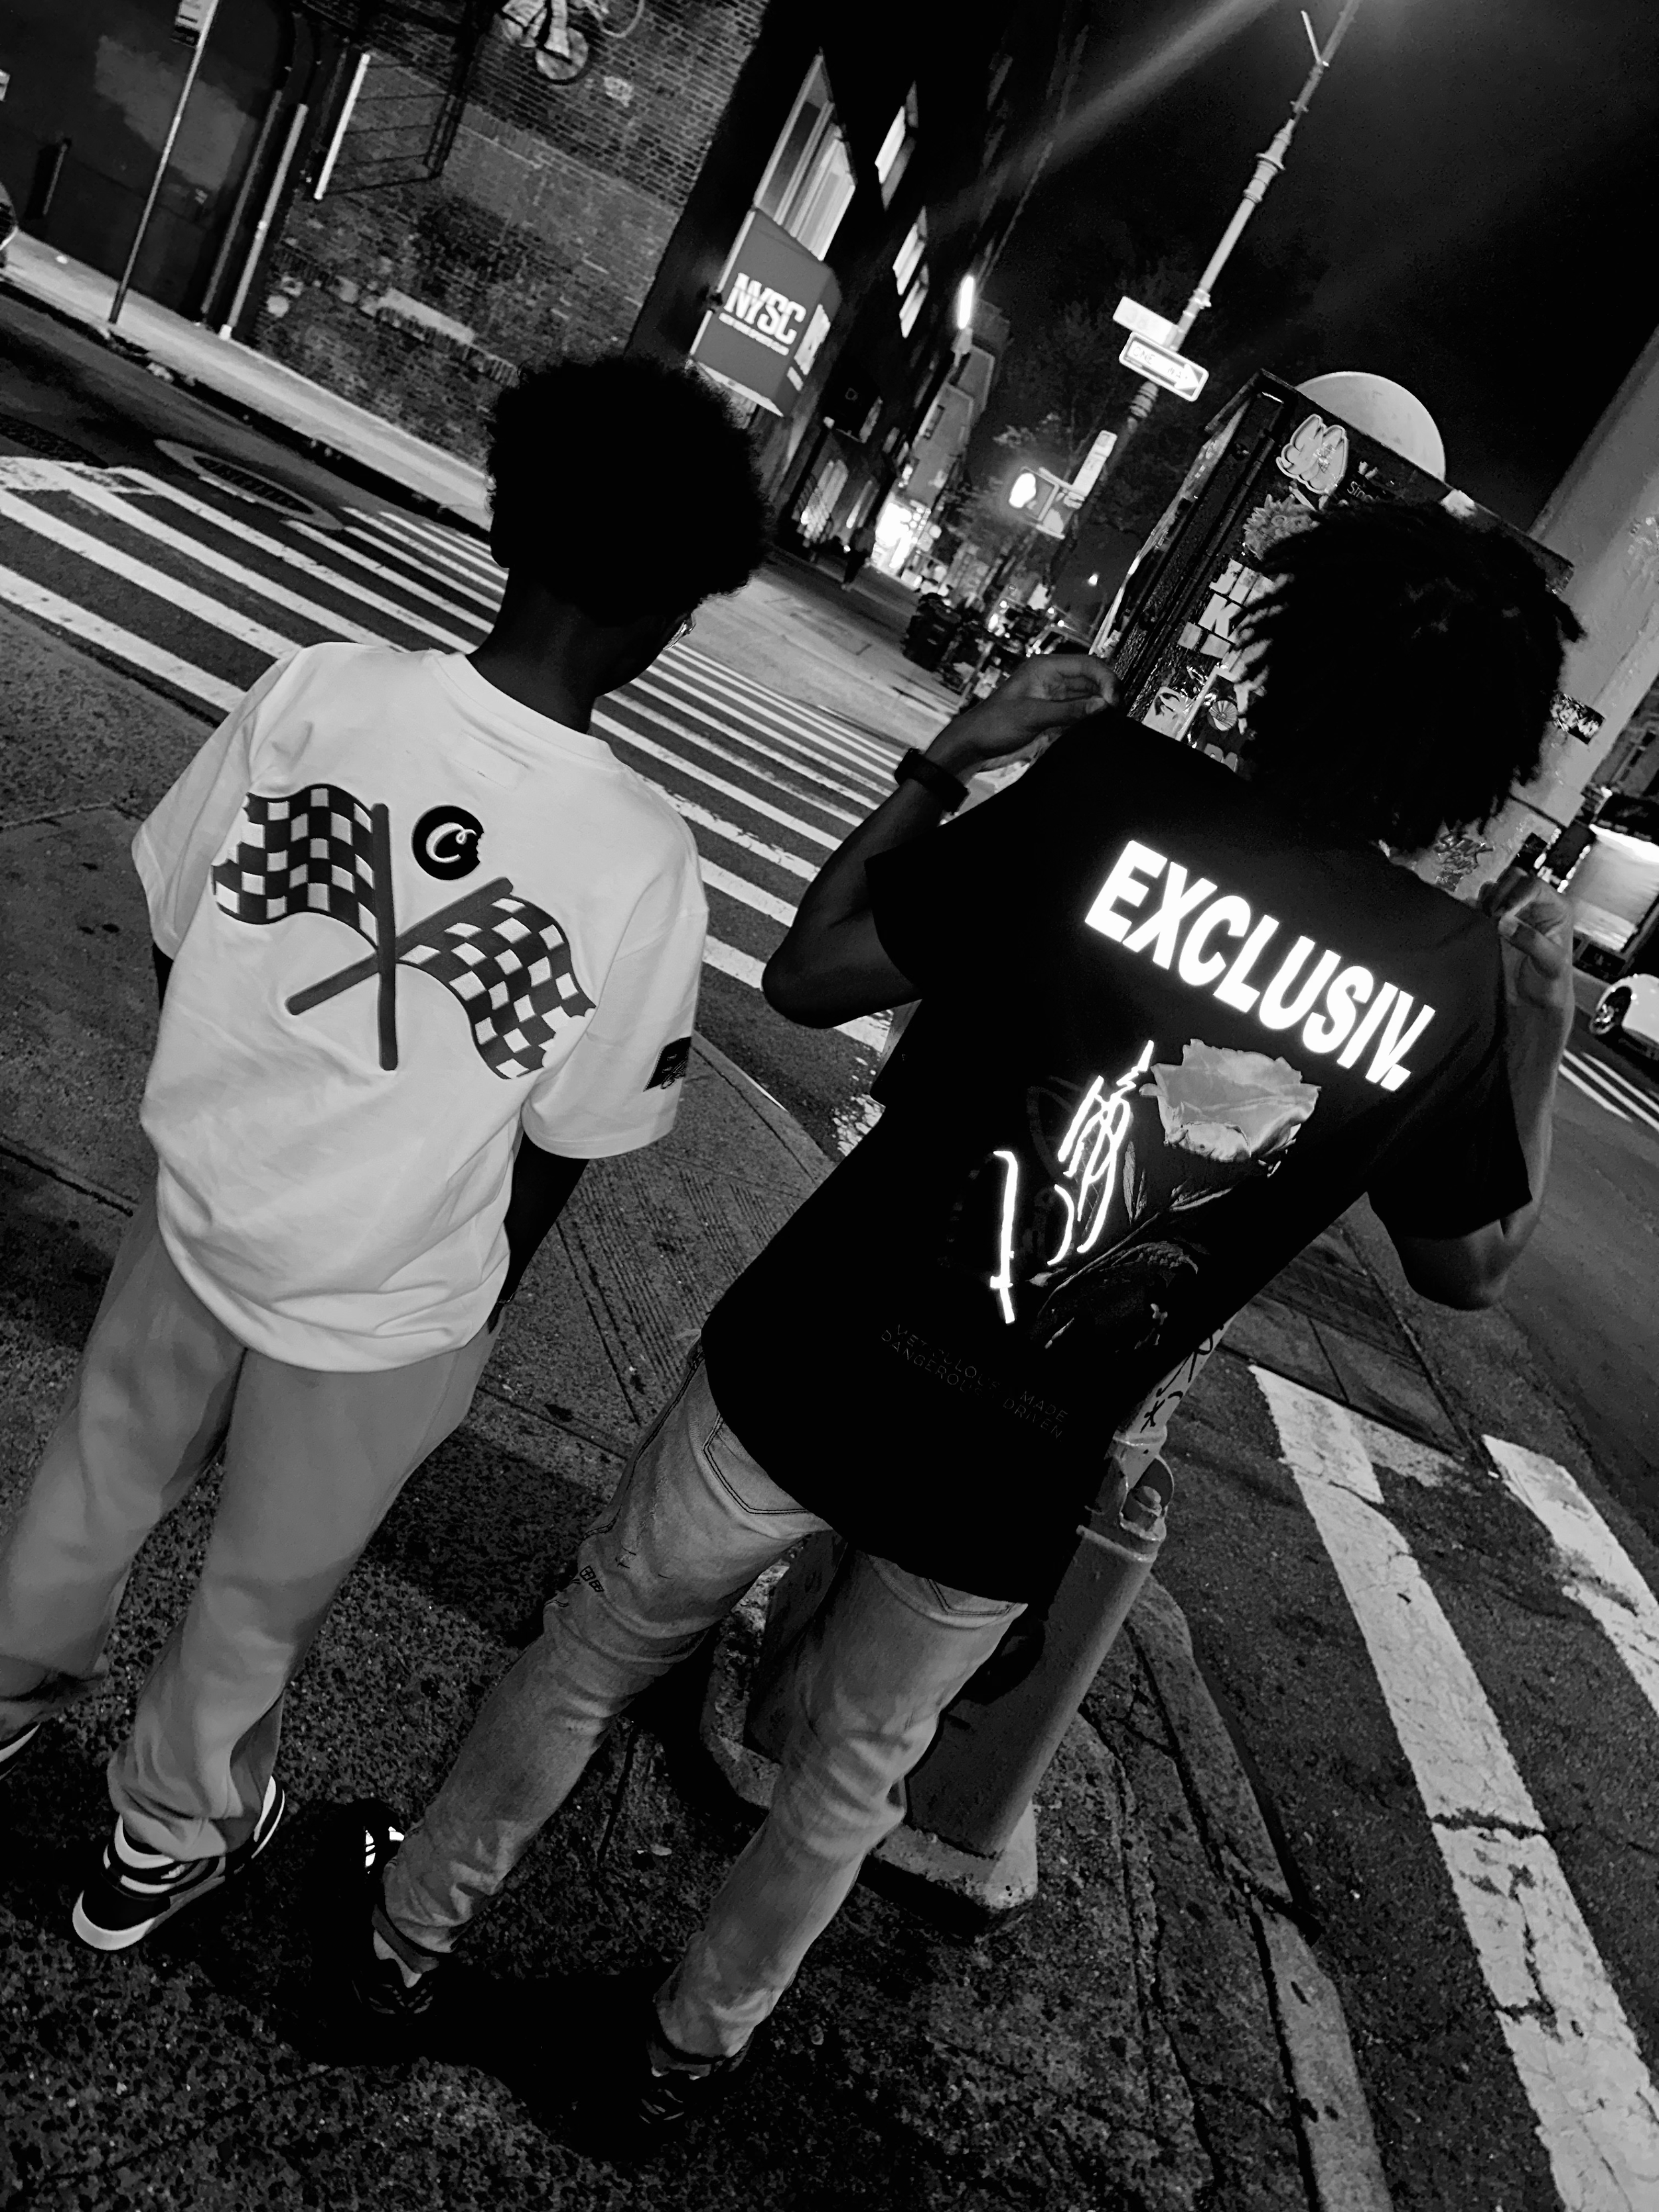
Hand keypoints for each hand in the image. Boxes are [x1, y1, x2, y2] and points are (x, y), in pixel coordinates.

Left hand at [933, 653, 1116, 773]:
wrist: (973, 747)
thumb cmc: (991, 724)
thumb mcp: (1032, 716)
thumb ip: (1069, 711)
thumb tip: (1100, 706)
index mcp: (1045, 668)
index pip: (1086, 664)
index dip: (1105, 679)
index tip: (1114, 698)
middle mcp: (1052, 681)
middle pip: (1091, 681)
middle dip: (1106, 694)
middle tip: (1117, 712)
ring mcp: (1053, 700)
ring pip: (1087, 699)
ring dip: (1099, 709)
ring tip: (1109, 722)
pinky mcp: (1053, 719)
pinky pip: (1079, 716)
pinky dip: (1089, 722)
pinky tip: (1095, 730)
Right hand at [1481, 867, 1575, 1042]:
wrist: (1534, 1002)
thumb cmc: (1551, 984)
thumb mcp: (1550, 964)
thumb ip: (1531, 941)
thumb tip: (1505, 922)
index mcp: (1555, 908)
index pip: (1533, 886)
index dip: (1515, 896)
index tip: (1501, 915)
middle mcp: (1535, 905)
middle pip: (1514, 879)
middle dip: (1499, 894)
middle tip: (1491, 916)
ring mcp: (1514, 912)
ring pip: (1496, 888)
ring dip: (1486, 900)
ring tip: (1484, 920)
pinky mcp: (1495, 922)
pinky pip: (1481, 904)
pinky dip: (1474, 908)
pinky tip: (1474, 921)